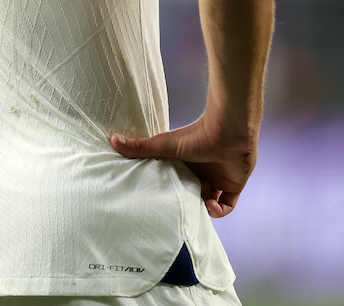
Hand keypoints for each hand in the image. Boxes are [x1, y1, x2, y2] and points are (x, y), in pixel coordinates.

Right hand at [110, 116, 256, 217]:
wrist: (227, 133)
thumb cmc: (194, 137)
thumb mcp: (163, 145)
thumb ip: (139, 147)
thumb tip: (111, 139)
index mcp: (184, 164)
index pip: (177, 183)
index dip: (172, 192)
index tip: (163, 198)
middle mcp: (201, 173)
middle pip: (192, 195)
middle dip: (187, 203)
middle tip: (180, 208)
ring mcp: (217, 180)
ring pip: (209, 202)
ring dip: (203, 209)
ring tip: (197, 206)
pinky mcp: (233, 186)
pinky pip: (227, 206)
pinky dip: (218, 210)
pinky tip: (209, 206)